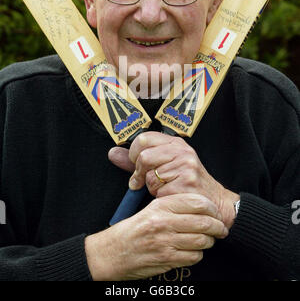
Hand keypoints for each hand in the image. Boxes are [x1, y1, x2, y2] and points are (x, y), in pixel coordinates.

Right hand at [85, 193, 227, 280]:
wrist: (111, 253)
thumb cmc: (132, 230)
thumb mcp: (149, 210)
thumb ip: (172, 206)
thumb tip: (200, 207)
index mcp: (160, 206)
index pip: (196, 202)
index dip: (212, 208)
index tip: (215, 212)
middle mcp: (164, 222)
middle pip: (204, 222)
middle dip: (218, 226)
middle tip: (221, 228)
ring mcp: (165, 242)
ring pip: (202, 241)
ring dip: (210, 241)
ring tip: (208, 240)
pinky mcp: (166, 260)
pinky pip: (194, 257)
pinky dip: (198, 254)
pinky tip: (193, 251)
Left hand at [109, 132, 239, 228]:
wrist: (213, 201)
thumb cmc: (187, 182)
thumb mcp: (164, 164)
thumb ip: (137, 159)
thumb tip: (113, 153)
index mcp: (175, 143)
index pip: (144, 138)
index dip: (134, 153)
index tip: (136, 163)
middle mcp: (181, 151)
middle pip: (144, 157)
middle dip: (139, 173)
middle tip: (143, 181)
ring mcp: (185, 167)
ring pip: (150, 177)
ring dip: (151, 188)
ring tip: (165, 187)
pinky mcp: (186, 183)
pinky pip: (159, 191)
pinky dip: (160, 197)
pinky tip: (171, 195)